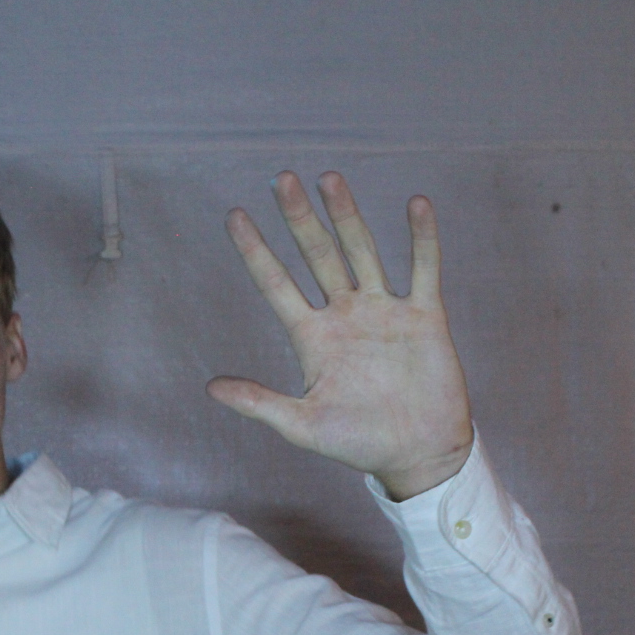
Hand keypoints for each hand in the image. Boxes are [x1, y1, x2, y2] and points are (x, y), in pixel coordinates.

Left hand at [208, 171, 473, 499]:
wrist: (418, 455)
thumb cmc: (358, 443)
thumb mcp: (302, 425)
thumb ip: (259, 403)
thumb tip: (211, 386)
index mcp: (312, 338)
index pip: (276, 284)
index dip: (255, 252)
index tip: (234, 216)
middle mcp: (345, 315)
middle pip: (317, 256)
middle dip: (299, 219)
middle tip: (281, 179)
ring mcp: (384, 311)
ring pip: (362, 252)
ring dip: (347, 216)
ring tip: (328, 178)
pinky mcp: (424, 317)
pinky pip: (423, 270)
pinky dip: (421, 239)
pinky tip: (416, 204)